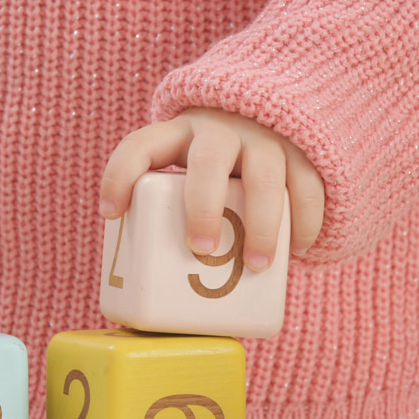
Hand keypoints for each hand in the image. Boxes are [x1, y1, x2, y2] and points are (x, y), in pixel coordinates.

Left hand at [98, 107, 323, 270]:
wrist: (269, 119)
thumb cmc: (213, 170)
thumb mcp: (185, 174)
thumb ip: (170, 212)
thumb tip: (154, 299)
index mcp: (179, 134)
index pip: (141, 145)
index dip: (120, 175)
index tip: (111, 213)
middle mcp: (220, 130)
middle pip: (209, 160)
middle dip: (204, 206)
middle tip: (201, 249)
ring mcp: (265, 138)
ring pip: (265, 175)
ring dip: (262, 223)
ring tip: (256, 266)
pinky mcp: (303, 151)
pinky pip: (307, 184)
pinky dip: (305, 219)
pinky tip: (300, 249)